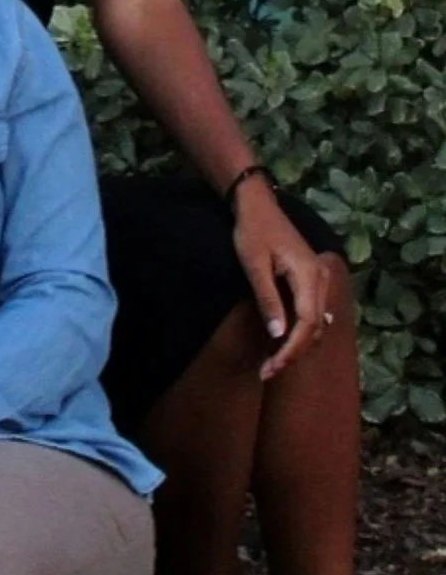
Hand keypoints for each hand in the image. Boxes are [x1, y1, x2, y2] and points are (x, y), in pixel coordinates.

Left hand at [233, 185, 332, 380]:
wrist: (257, 204)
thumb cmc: (252, 231)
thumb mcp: (254, 265)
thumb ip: (268, 299)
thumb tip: (279, 335)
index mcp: (310, 276)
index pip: (307, 324)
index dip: (291, 349)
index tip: (272, 367)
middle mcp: (322, 279)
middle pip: (315, 327)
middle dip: (293, 352)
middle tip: (268, 371)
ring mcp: (321, 279)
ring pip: (316, 322)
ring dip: (298, 344)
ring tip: (274, 361)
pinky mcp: (313, 278)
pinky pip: (313, 312)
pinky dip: (301, 330)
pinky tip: (286, 341)